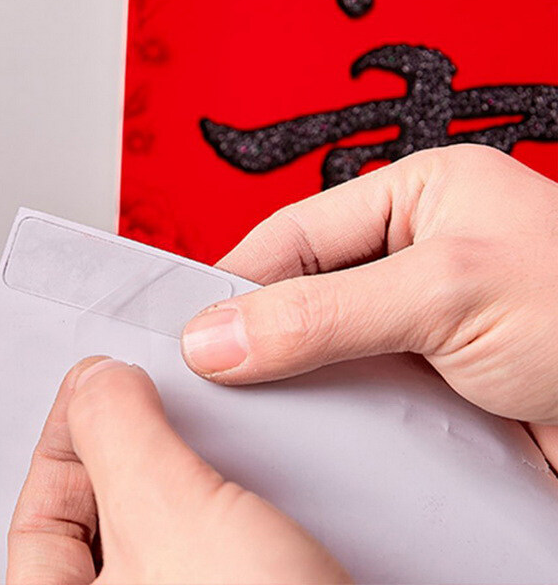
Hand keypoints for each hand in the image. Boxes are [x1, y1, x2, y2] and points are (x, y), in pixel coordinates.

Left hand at [7, 357, 349, 583]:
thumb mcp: (168, 518)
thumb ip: (117, 434)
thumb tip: (96, 381)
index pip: (39, 515)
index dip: (64, 432)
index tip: (98, 378)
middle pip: (99, 517)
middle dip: (124, 446)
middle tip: (151, 395)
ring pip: (159, 525)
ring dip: (179, 468)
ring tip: (201, 429)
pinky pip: (208, 540)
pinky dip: (219, 497)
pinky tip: (244, 472)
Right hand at [181, 145, 557, 465]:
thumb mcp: (445, 292)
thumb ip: (324, 312)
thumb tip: (219, 334)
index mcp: (419, 196)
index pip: (298, 231)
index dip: (238, 277)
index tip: (190, 324)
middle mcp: (416, 255)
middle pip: (304, 289)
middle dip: (258, 331)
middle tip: (208, 375)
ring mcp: (423, 324)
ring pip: (325, 348)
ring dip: (293, 381)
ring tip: (249, 410)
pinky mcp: (432, 385)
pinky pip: (359, 396)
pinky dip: (332, 419)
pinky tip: (312, 438)